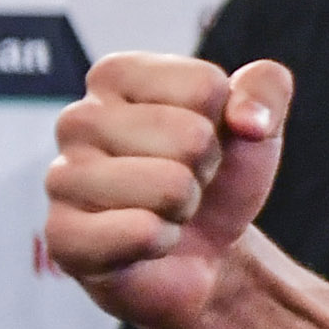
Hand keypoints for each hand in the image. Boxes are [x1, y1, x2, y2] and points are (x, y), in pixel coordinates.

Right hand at [47, 55, 292, 328]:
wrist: (207, 252)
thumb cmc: (218, 175)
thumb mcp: (256, 120)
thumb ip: (266, 86)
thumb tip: (248, 120)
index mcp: (116, 75)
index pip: (205, 85)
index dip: (225, 123)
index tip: (205, 140)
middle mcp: (78, 119)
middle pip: (190, 136)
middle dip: (206, 169)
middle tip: (186, 182)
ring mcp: (63, 177)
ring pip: (169, 186)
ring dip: (184, 207)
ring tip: (165, 210)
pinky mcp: (63, 235)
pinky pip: (140, 232)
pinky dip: (163, 242)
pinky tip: (147, 241)